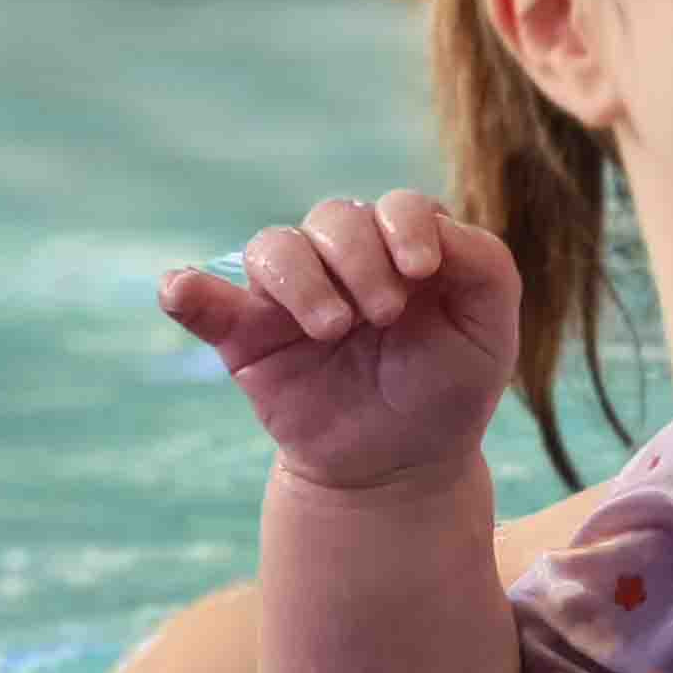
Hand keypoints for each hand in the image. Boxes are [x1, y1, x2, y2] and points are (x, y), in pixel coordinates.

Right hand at [159, 191, 520, 493]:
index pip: (397, 205)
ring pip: (274, 247)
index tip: (421, 272)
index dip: (405, 225)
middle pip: (334, 217)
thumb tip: (434, 225)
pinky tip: (183, 292)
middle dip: (359, 257)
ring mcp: (291, 294)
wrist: (400, 466)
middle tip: (384, 316)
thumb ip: (484, 265)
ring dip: (301, 279)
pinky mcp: (246, 335)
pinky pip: (203, 301)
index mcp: (404, 249)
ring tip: (332, 329)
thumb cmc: (449, 388)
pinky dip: (188, 290)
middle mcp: (345, 260)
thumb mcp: (490, 330)